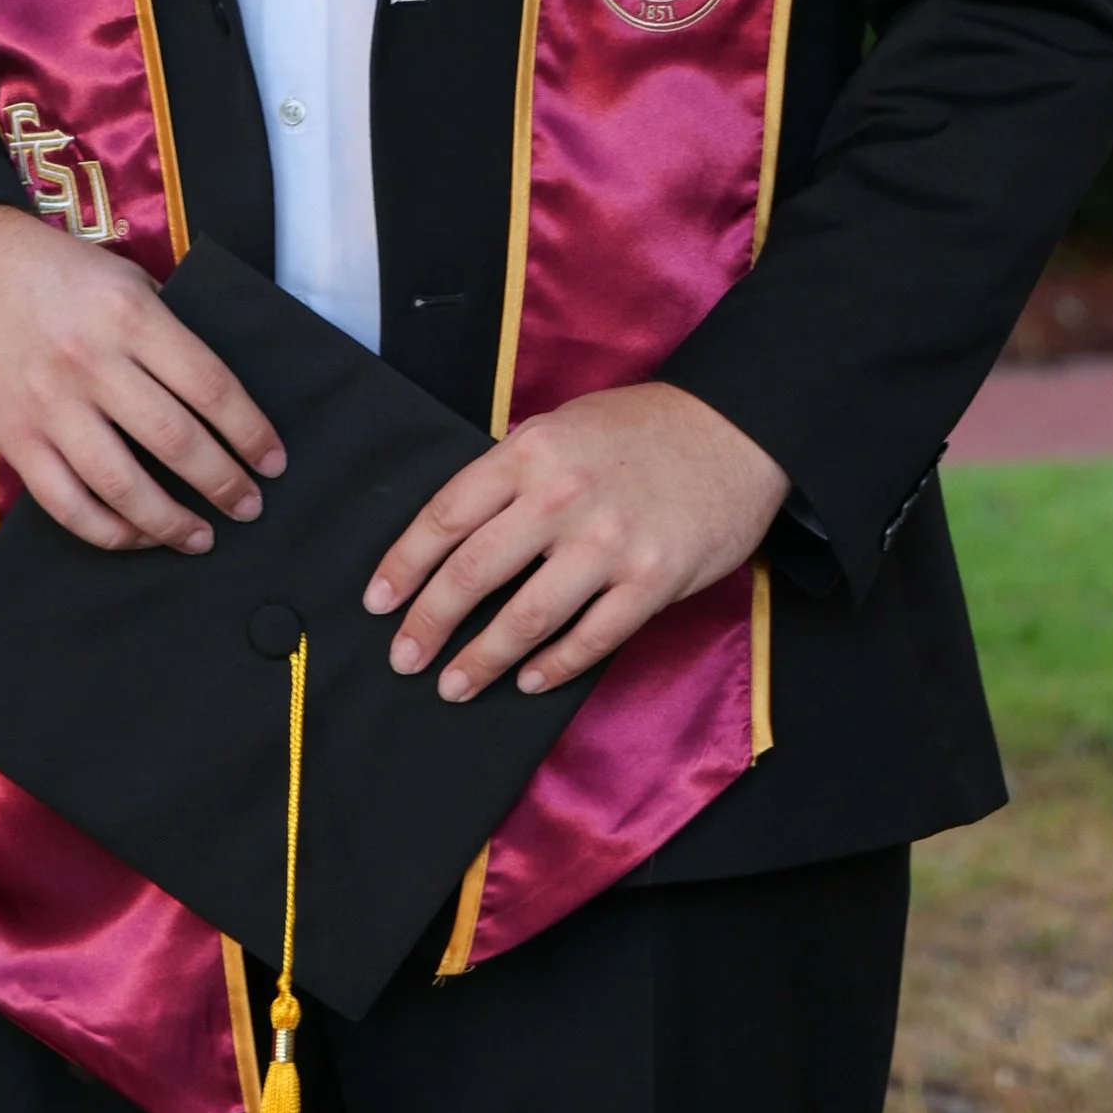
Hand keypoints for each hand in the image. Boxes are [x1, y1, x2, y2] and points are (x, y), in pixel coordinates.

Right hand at [0, 206, 284, 555]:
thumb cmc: (58, 271)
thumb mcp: (127, 277)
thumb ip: (168, 329)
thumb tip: (214, 393)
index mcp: (131, 316)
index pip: (210, 386)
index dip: (250, 431)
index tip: (272, 460)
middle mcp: (92, 362)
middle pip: (174, 440)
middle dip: (223, 483)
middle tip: (249, 506)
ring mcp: (50, 405)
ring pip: (121, 484)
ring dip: (171, 522)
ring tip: (201, 537)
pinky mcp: (15, 438)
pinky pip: (66, 504)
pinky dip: (108, 531)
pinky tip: (137, 536)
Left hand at [364, 383, 789, 701]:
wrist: (734, 432)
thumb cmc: (638, 431)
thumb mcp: (561, 427)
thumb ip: (510, 475)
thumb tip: (455, 536)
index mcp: (530, 452)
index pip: (446, 517)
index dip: (404, 566)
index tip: (378, 602)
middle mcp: (562, 496)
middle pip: (474, 573)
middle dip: (429, 623)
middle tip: (403, 659)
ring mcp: (609, 542)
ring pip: (527, 617)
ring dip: (482, 659)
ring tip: (454, 685)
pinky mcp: (653, 580)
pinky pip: (591, 638)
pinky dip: (554, 666)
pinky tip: (528, 681)